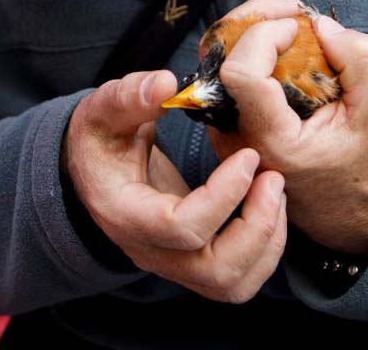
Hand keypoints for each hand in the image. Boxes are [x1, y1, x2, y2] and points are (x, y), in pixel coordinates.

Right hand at [62, 70, 288, 302]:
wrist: (92, 167)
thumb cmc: (100, 137)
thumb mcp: (104, 108)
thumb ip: (130, 95)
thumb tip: (167, 84)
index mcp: (125, 213)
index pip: (180, 227)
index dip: (223, 196)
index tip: (248, 155)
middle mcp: (149, 249)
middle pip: (214, 271)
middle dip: (256, 227)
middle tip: (273, 177)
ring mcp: (172, 262)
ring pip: (231, 284)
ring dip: (266, 242)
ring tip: (275, 190)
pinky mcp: (192, 260)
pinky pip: (236, 278)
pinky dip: (264, 249)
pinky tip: (269, 204)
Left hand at [205, 0, 367, 256]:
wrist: (344, 209)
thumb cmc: (363, 166)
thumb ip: (362, 63)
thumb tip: (321, 25)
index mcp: (271, 141)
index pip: (240, 74)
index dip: (264, 35)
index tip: (299, 27)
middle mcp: (236, 137)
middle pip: (221, 56)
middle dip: (256, 18)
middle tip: (295, 11)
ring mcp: (225, 130)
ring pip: (218, 58)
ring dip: (252, 28)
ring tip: (292, 22)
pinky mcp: (227, 121)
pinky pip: (226, 70)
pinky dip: (251, 46)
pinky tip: (283, 42)